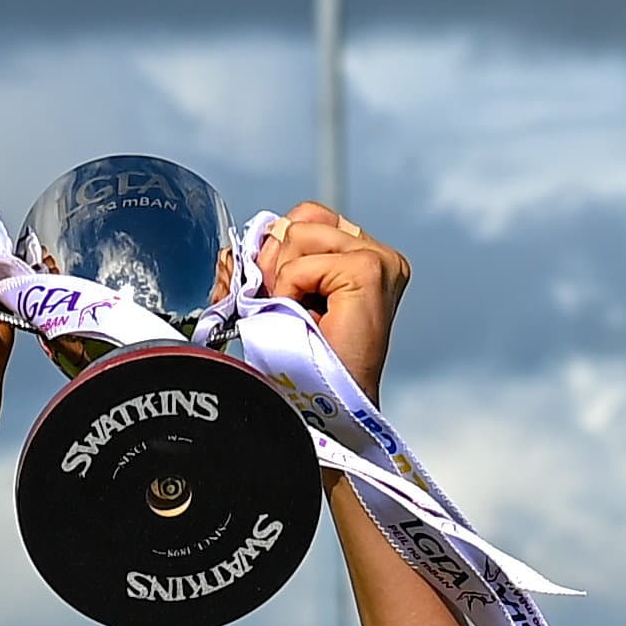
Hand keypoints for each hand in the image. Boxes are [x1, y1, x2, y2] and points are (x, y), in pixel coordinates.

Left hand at [256, 202, 406, 397]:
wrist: (329, 408)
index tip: (284, 295)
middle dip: (277, 265)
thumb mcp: (281, 297)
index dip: (281, 252)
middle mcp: (380, 253)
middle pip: (299, 219)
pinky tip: (309, 321)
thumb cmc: (308, 363)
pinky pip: (300, 264)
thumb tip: (245, 241)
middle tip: (291, 309)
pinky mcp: (369, 270)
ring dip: (283, 282)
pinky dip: (289, 295)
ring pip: (296, 235)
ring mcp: (380, 259)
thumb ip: (268, 259)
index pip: (306, 217)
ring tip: (303, 317)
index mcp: (364, 255)